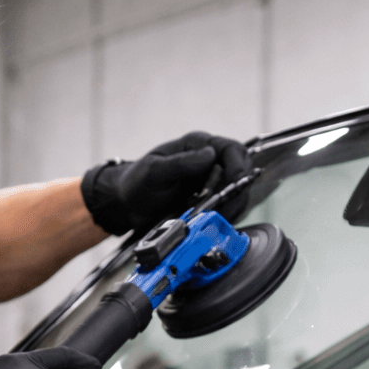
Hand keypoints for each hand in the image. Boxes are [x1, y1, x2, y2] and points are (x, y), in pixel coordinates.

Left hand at [81, 130, 251, 235]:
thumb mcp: (154, 172)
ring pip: (237, 193)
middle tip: (223, 210)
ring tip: (214, 219)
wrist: (127, 205)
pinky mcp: (210, 201)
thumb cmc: (136, 184)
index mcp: (197, 145)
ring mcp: (211, 182)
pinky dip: (224, 216)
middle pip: (241, 172)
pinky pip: (228, 207)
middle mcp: (209, 161)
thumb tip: (210, 155)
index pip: (232, 150)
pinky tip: (211, 222)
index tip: (233, 186)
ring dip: (231, 208)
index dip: (238, 167)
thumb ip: (180, 163)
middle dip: (236, 193)